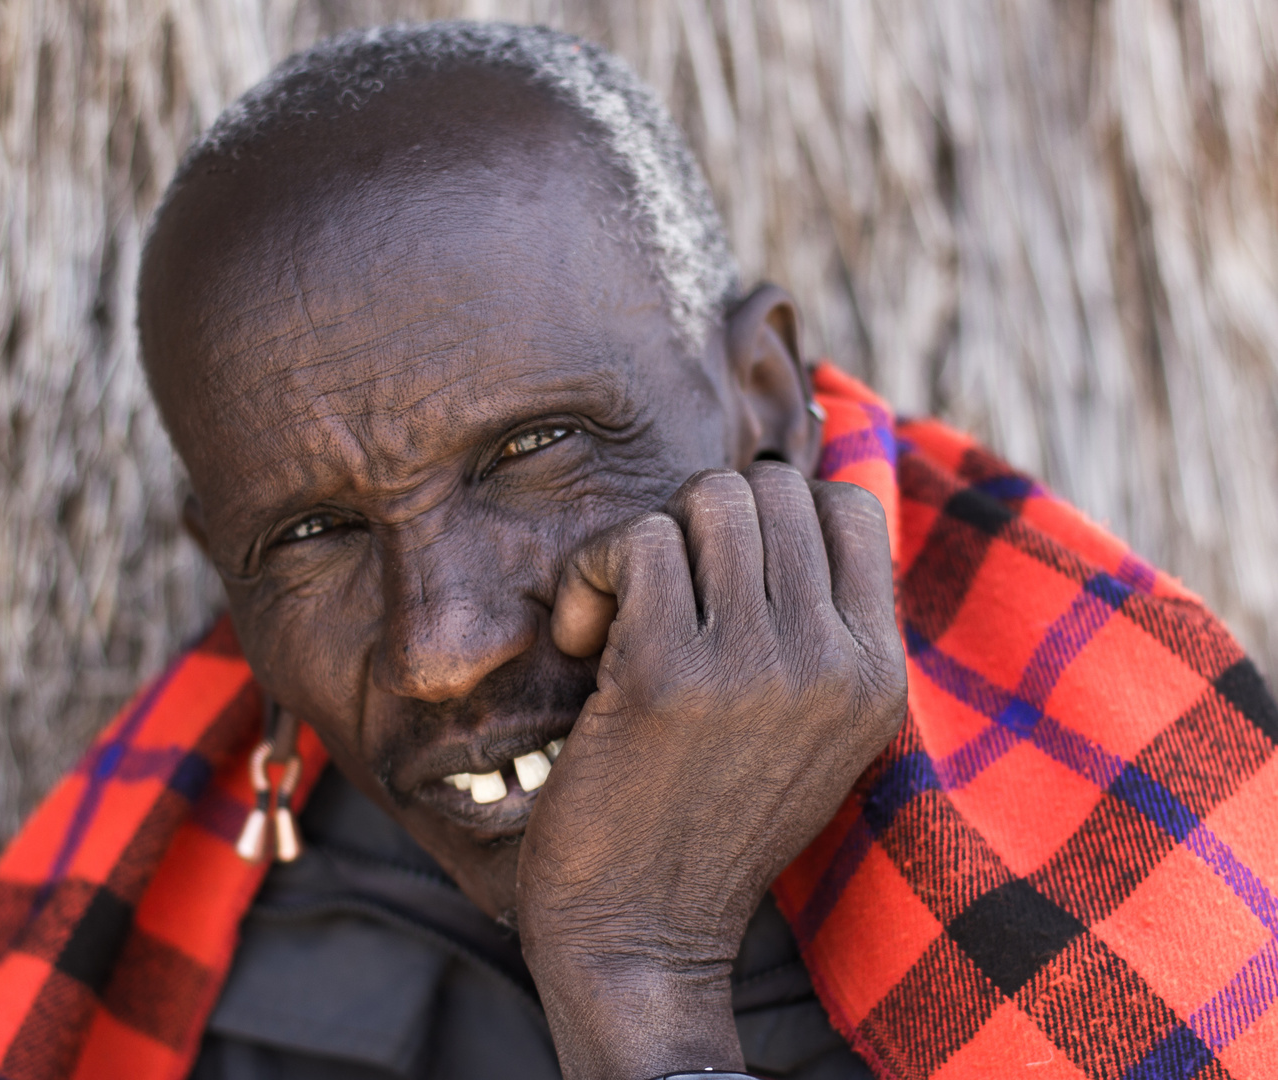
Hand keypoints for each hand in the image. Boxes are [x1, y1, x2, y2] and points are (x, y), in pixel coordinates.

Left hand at [517, 464, 906, 1079]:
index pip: (847, 506)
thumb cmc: (701, 823)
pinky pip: (638, 542)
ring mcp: (757, 665)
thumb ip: (811, 630)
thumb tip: (783, 489)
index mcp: (877, 675)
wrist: (641, 940)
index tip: (712, 580)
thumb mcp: (803, 732)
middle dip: (696, 524)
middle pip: (771, 488)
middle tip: (656, 600)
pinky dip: (591, 574)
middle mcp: (833, 662)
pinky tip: (581, 644)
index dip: (766, 514)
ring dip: (644, 543)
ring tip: (618, 618)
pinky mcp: (667, 673)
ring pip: (708, 499)